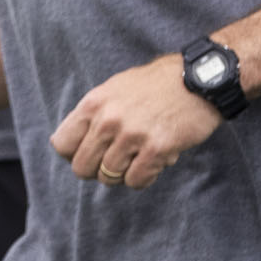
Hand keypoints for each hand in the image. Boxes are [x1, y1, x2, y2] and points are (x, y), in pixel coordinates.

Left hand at [47, 54, 219, 189]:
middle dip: (97, 170)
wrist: (199, 80)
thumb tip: (66, 145)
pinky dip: (144, 178)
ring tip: (138, 157)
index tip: (90, 152)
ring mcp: (132, 135)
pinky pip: (136, 180)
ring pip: (109, 177)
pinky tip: (153, 163)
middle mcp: (108, 120)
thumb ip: (92, 115)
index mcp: (93, 104)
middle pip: (82, 168)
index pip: (62, 144)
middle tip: (116, 161)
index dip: (73, 154)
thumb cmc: (156, 86)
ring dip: (123, 173)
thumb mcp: (114, 90)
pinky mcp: (156, 148)